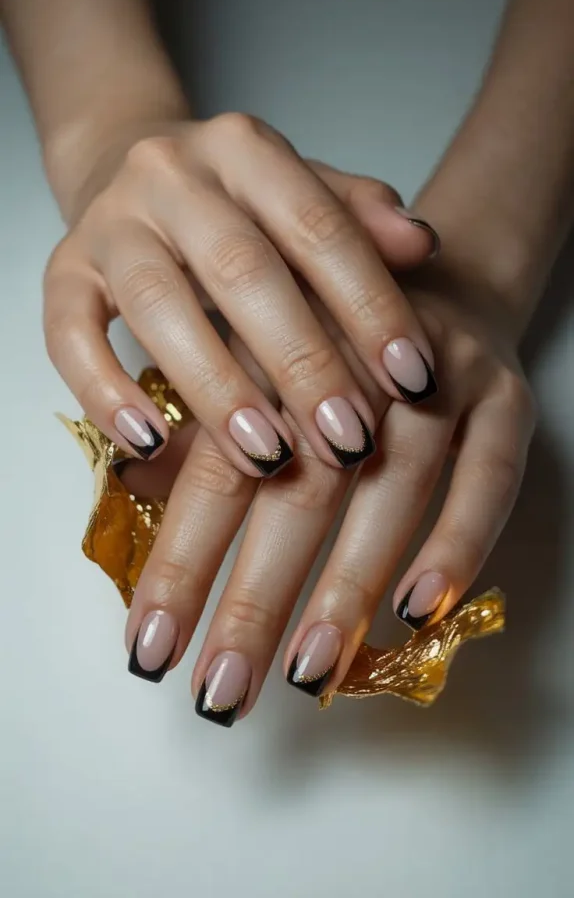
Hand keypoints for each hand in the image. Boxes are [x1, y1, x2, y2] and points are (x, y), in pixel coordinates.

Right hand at [43, 116, 438, 478]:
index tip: (413, 379)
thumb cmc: (236, 202)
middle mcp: (172, 174)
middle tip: (349, 440)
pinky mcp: (62, 270)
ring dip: (216, 387)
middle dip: (301, 361)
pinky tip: (150, 445)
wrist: (127, 166)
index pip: (318, 225)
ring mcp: (110, 221)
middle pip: (241, 268)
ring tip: (268, 457)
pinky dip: (105, 391)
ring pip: (157, 303)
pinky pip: (69, 333)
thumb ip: (358, 218)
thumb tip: (422, 244)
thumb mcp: (303, 194)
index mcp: (246, 149)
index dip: (370, 303)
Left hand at [121, 235, 534, 724]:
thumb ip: (200, 425)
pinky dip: (458, 541)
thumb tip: (133, 491)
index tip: (151, 648)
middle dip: (256, 599)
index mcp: (271, 344)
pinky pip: (489, 473)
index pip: (218, 466)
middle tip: (221, 693)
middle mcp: (351, 354)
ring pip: (392, 486)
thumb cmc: (326, 336)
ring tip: (307, 670)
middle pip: (300, 487)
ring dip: (349, 584)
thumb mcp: (252, 356)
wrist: (443, 274)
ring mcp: (434, 372)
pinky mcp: (503, 393)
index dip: (184, 559)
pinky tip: (419, 609)